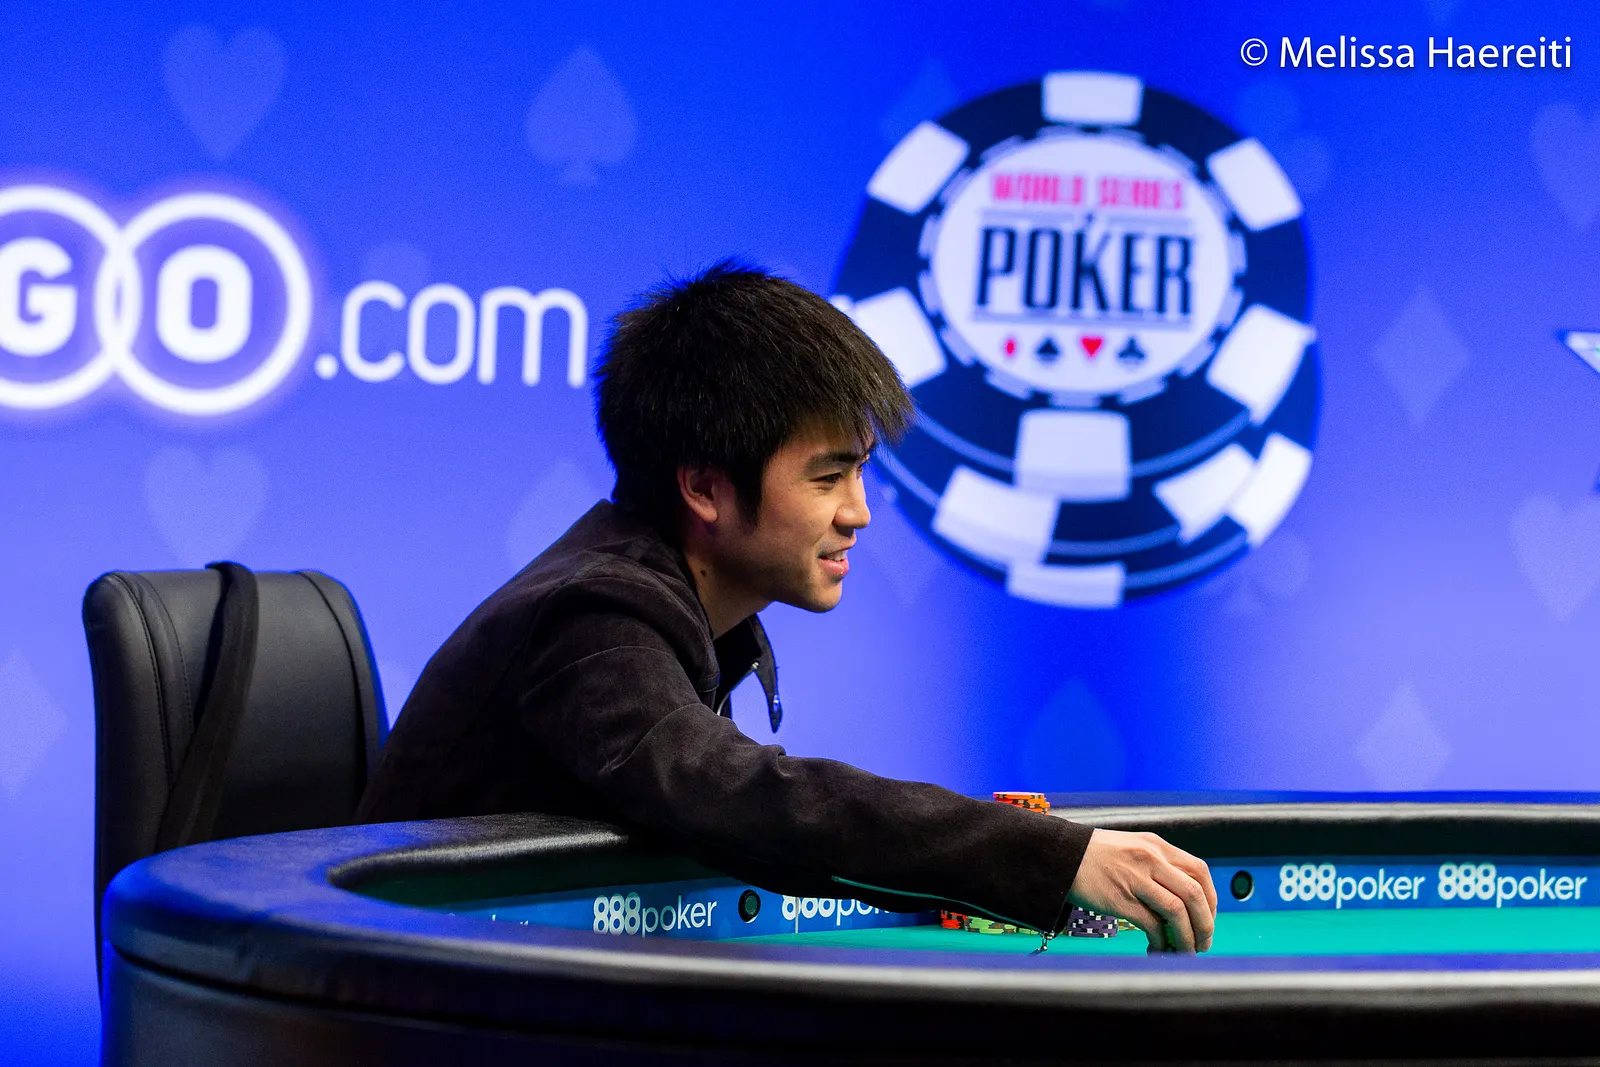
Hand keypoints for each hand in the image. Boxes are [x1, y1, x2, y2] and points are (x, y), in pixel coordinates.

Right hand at [1067, 828, 1217, 951]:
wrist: (1060, 856)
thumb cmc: (1095, 856)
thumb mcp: (1132, 848)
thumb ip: (1157, 866)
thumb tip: (1183, 899)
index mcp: (1156, 845)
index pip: (1199, 871)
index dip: (1211, 899)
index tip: (1208, 918)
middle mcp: (1150, 858)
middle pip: (1194, 893)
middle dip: (1205, 924)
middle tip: (1204, 942)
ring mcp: (1136, 878)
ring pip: (1177, 912)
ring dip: (1188, 937)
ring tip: (1186, 951)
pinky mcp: (1120, 899)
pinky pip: (1152, 925)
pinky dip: (1161, 942)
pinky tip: (1158, 949)